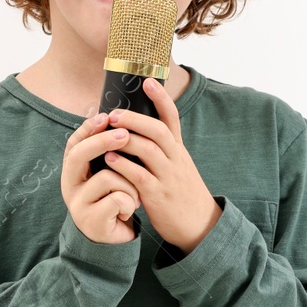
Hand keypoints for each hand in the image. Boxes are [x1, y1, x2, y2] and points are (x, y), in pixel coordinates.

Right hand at [61, 107, 142, 243]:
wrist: (113, 239)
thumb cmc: (113, 200)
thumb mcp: (108, 174)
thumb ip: (109, 153)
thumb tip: (118, 119)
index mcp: (73, 172)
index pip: (74, 143)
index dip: (88, 128)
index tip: (106, 116)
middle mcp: (70, 185)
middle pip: (80, 155)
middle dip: (103, 141)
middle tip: (124, 135)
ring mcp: (78, 204)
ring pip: (107, 178)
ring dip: (129, 185)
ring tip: (134, 196)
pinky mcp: (92, 221)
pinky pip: (118, 200)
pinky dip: (130, 203)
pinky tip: (128, 211)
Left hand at [100, 77, 220, 255]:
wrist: (199, 225)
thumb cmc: (181, 192)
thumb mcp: (177, 165)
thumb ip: (161, 148)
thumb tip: (136, 128)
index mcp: (178, 149)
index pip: (173, 118)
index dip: (161, 98)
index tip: (148, 80)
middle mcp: (175, 159)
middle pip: (159, 130)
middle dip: (135, 119)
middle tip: (114, 113)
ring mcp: (169, 177)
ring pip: (150, 151)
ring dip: (126, 139)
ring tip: (106, 132)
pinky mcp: (159, 196)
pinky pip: (140, 177)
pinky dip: (124, 166)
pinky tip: (109, 159)